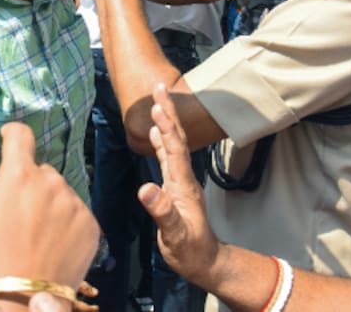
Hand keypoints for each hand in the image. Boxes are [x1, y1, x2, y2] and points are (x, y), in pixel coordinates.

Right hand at [0, 123, 99, 289]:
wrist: (21, 299)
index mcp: (19, 174)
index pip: (21, 135)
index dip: (12, 133)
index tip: (7, 137)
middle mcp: (52, 181)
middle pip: (39, 170)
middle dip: (27, 182)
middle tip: (14, 211)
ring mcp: (74, 203)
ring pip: (59, 191)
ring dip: (47, 201)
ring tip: (32, 232)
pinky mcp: (91, 225)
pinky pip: (75, 212)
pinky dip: (64, 220)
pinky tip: (49, 242)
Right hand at [137, 84, 221, 286]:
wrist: (205, 262)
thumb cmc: (190, 251)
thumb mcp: (175, 235)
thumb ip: (162, 211)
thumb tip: (145, 188)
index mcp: (182, 185)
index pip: (174, 149)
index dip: (166, 125)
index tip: (157, 103)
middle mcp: (183, 178)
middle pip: (176, 139)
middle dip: (168, 112)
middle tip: (159, 88)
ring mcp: (180, 182)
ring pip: (173, 145)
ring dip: (165, 122)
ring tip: (157, 102)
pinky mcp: (175, 187)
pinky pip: (168, 157)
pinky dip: (161, 141)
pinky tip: (156, 132)